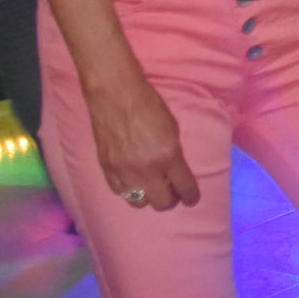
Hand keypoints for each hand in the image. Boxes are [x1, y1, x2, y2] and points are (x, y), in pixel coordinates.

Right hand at [87, 73, 200, 210]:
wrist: (115, 94)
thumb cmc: (148, 104)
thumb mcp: (172, 128)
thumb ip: (174, 154)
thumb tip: (174, 173)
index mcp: (168, 155)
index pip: (184, 187)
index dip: (190, 197)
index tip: (191, 199)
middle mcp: (147, 169)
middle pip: (162, 203)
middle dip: (171, 200)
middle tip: (172, 192)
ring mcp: (124, 172)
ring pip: (140, 203)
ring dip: (149, 197)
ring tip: (152, 187)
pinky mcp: (107, 170)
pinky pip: (120, 193)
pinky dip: (130, 190)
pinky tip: (134, 181)